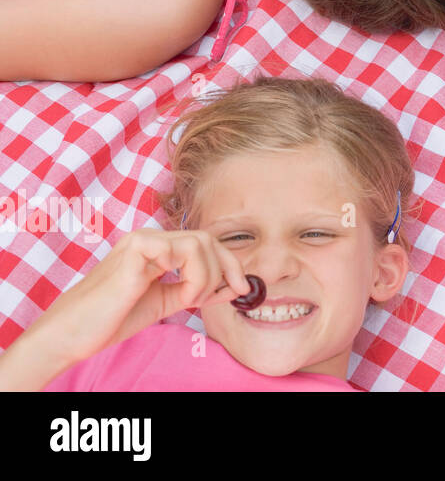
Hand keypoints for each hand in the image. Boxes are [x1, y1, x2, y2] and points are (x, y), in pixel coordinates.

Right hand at [26, 229, 251, 371]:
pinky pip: (182, 250)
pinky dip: (193, 275)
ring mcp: (142, 240)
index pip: (206, 244)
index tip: (242, 288)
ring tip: (190, 300)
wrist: (73, 334)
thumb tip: (235, 285)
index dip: (229, 264)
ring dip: (207, 277)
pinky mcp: (136, 248)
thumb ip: (196, 290)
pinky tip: (180, 295)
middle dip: (227, 268)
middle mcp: (150, 238)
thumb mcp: (166, 302)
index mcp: (156, 248)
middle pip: (208, 239)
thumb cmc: (112, 319)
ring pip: (200, 243)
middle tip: (226, 295)